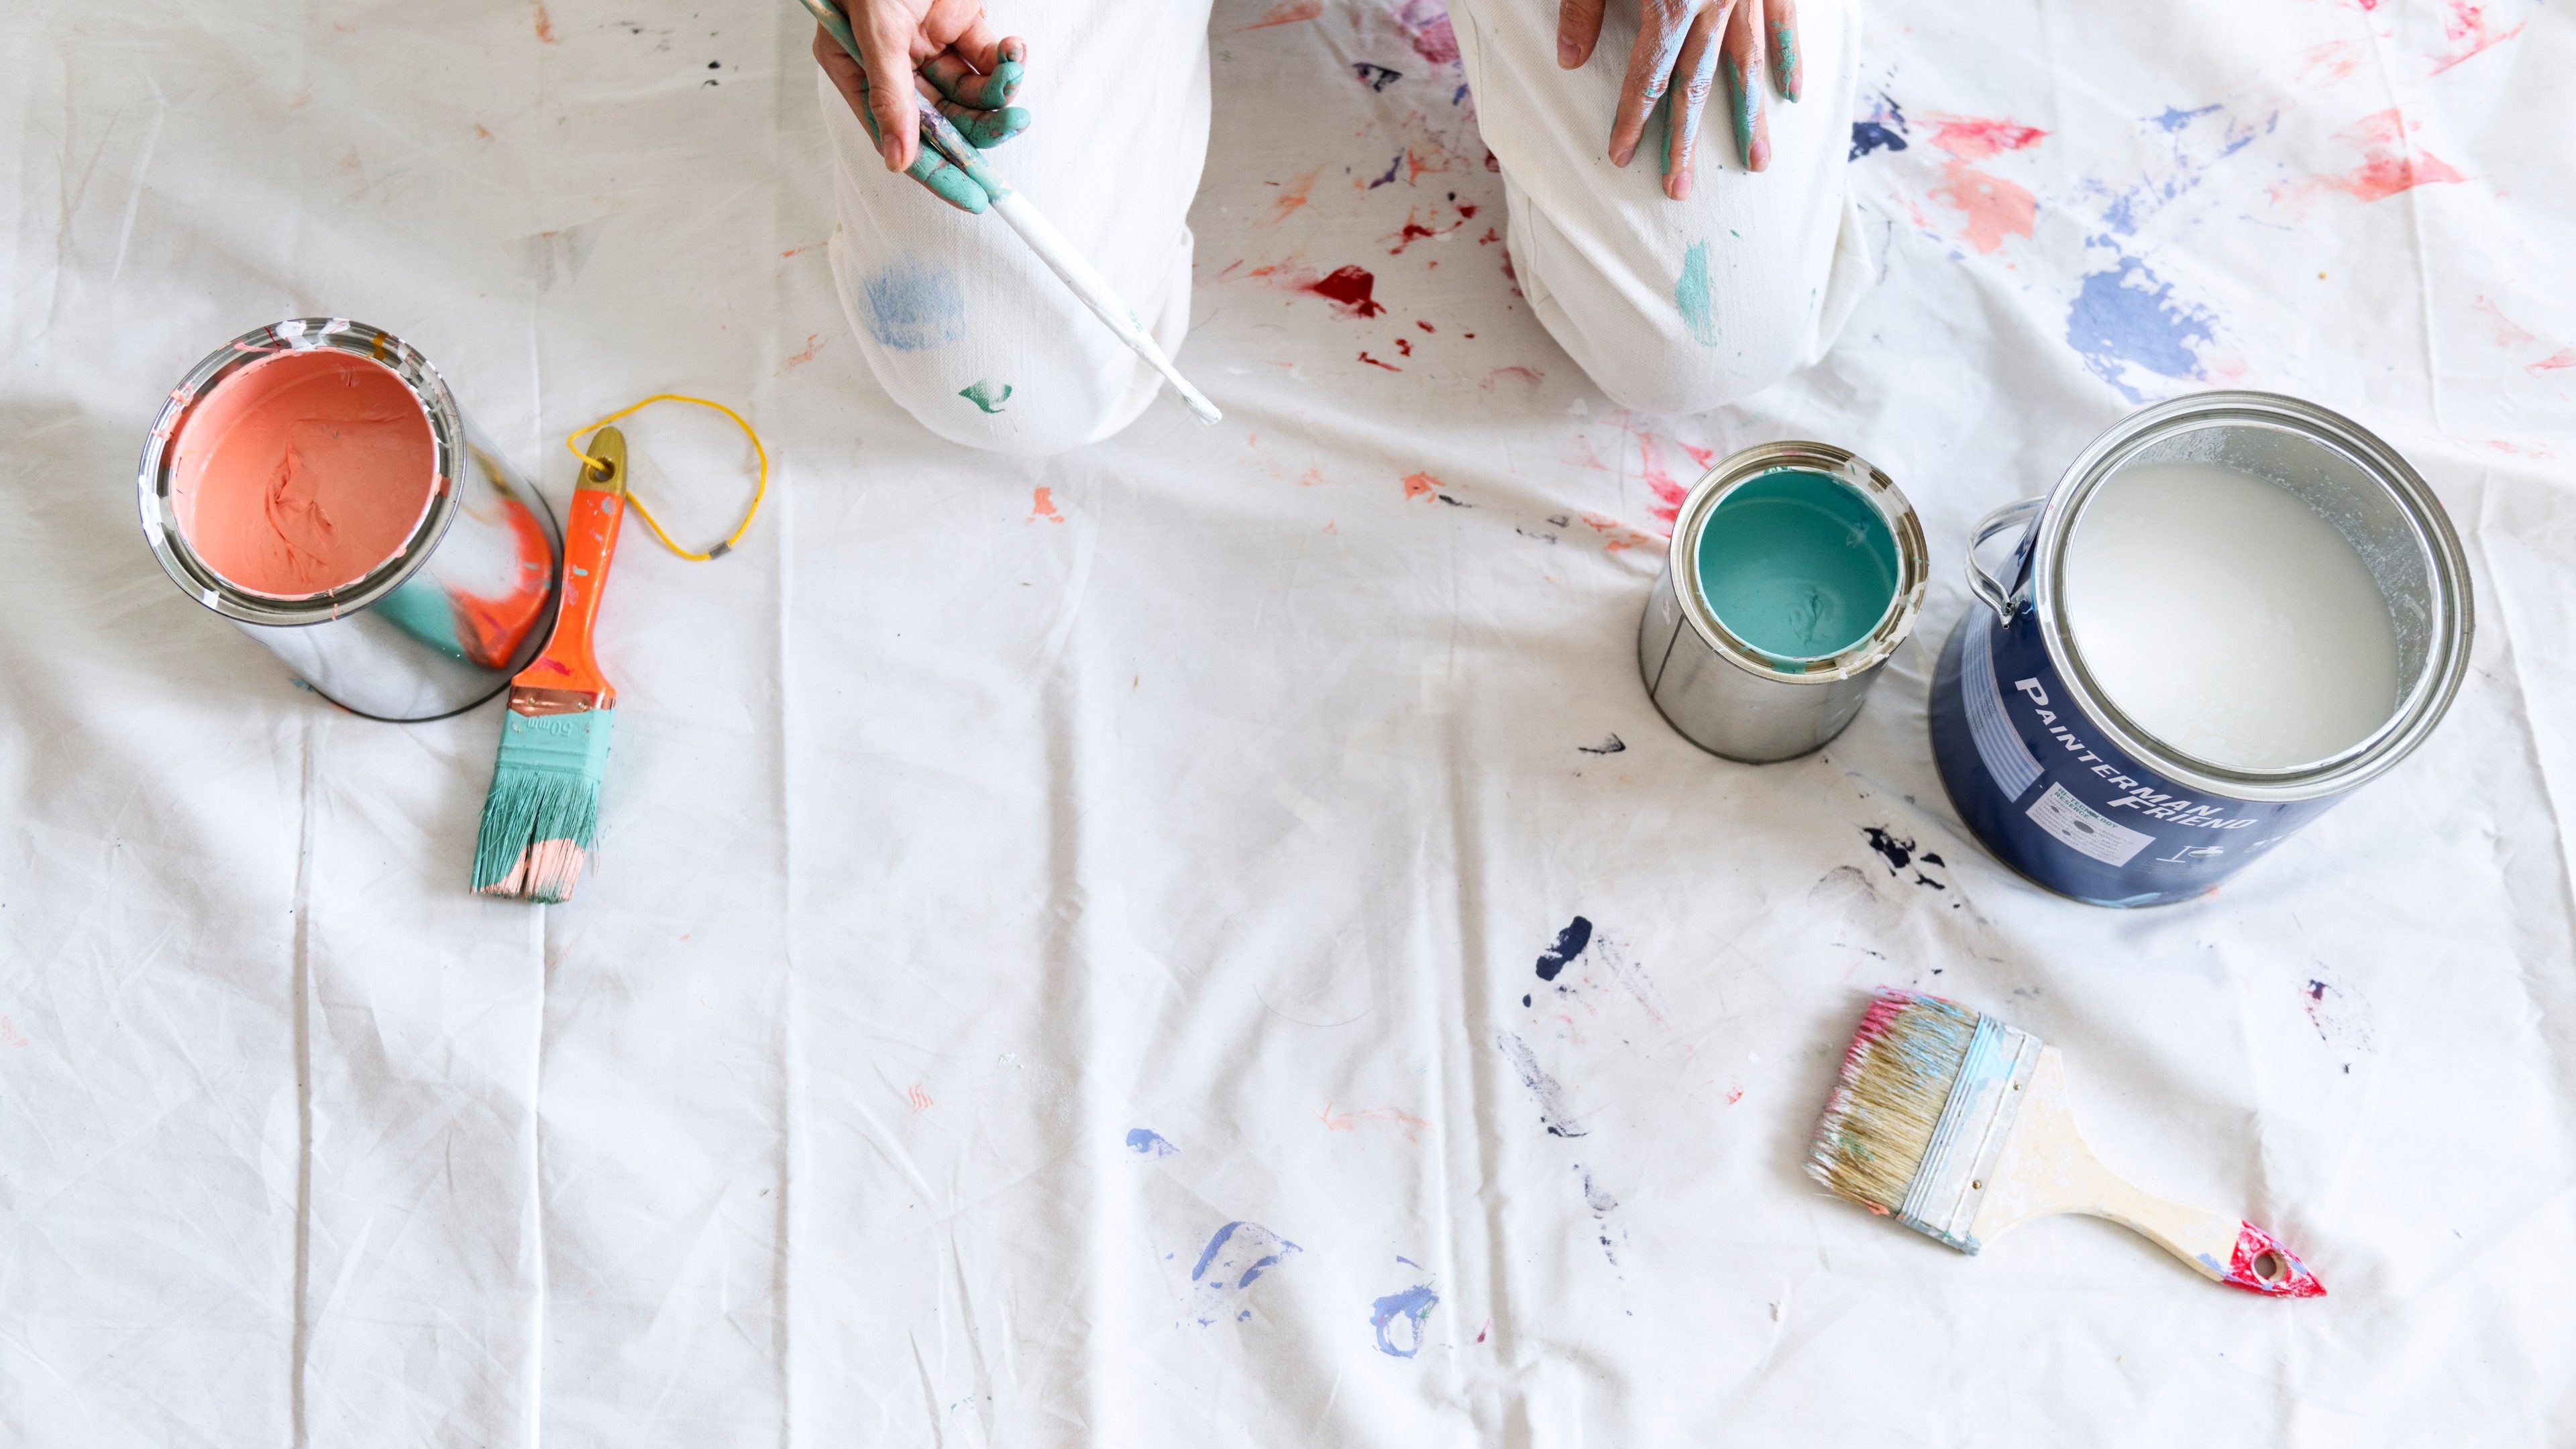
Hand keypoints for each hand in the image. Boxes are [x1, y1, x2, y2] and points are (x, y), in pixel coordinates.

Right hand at [813, 0, 1030, 212]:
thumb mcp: (877, 31)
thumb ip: (888, 94)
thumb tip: (898, 160)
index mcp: (857, 69)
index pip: (896, 137)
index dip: (936, 172)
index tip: (972, 199)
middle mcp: (893, 64)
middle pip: (941, 120)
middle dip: (980, 131)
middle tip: (1012, 130)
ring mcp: (927, 44)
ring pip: (971, 92)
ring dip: (999, 95)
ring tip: (1015, 85)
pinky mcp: (959, 21)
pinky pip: (987, 57)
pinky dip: (1006, 60)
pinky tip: (1013, 52)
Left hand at [1557, 0, 1799, 199]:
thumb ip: (1584, 5)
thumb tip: (1568, 59)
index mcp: (1671, 1)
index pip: (1648, 75)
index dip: (1632, 118)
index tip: (1621, 156)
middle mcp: (1714, 2)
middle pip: (1697, 84)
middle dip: (1685, 140)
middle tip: (1679, 188)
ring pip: (1747, 63)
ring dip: (1750, 117)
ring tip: (1756, 163)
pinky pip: (1783, 22)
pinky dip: (1790, 57)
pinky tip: (1792, 93)